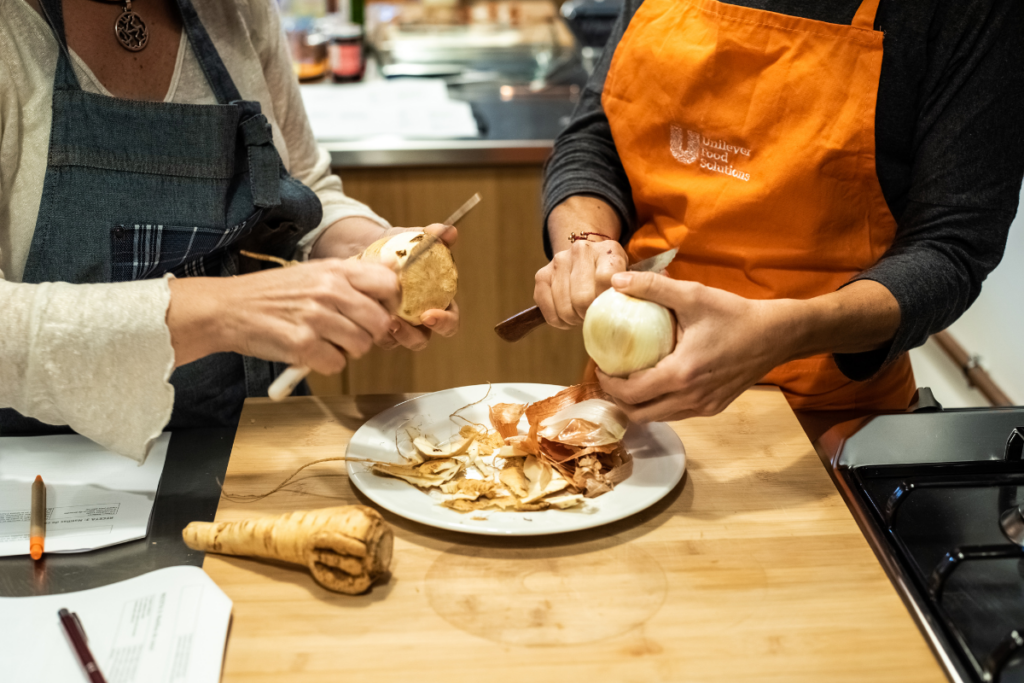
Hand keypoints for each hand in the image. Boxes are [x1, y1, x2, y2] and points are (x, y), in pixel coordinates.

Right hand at [167, 258, 398, 374]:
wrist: (227, 309)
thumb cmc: (273, 293)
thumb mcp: (314, 271)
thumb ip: (353, 274)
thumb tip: (393, 268)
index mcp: (335, 270)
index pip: (389, 284)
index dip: (391, 303)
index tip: (380, 311)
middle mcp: (329, 290)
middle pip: (380, 322)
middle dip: (369, 334)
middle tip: (348, 332)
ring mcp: (316, 317)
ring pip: (362, 346)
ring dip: (347, 350)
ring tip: (325, 340)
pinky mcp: (302, 345)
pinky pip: (337, 364)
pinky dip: (326, 364)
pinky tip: (310, 352)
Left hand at [313, 219, 459, 349]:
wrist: (367, 247)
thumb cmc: (399, 246)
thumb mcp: (414, 237)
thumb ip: (434, 236)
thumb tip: (449, 231)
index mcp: (437, 301)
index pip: (450, 320)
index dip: (445, 322)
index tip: (430, 315)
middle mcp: (418, 319)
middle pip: (423, 339)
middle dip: (412, 336)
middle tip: (397, 323)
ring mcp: (397, 324)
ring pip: (397, 341)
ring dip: (390, 335)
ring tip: (378, 320)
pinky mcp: (375, 325)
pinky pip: (376, 335)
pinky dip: (371, 328)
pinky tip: (363, 314)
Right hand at [534, 239, 628, 328]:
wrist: (588, 258)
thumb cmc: (612, 276)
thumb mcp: (627, 279)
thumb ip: (630, 290)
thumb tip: (620, 305)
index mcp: (608, 251)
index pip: (606, 280)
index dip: (607, 302)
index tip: (609, 308)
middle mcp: (580, 251)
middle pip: (582, 298)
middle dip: (588, 314)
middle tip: (593, 314)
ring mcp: (558, 261)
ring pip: (564, 308)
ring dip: (574, 319)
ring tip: (581, 313)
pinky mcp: (541, 275)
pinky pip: (548, 311)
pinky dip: (558, 320)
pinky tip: (568, 315)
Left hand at [596, 273, 902, 421]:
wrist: (777, 335)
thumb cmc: (735, 314)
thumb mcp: (693, 295)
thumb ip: (653, 287)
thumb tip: (616, 280)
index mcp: (681, 374)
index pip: (631, 392)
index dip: (608, 384)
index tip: (599, 366)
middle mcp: (690, 398)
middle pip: (639, 414)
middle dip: (618, 399)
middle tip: (609, 376)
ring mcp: (703, 407)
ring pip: (657, 417)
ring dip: (638, 405)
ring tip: (628, 380)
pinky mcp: (714, 407)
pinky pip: (676, 413)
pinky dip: (659, 404)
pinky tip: (655, 382)